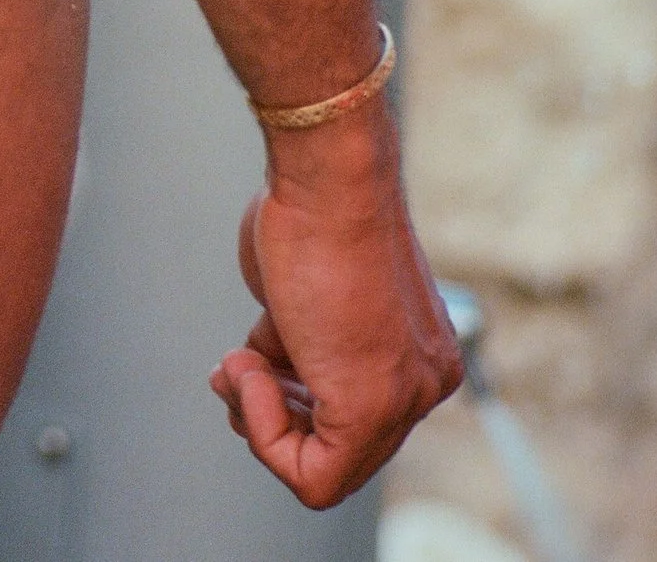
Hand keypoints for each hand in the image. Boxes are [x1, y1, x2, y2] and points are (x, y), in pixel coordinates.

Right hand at [210, 110, 460, 507]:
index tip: (251, 357)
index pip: (349, 415)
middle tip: (235, 370)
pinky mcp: (370, 408)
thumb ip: (301, 339)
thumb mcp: (305, 291)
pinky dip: (262, 432)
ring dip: (259, 419)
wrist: (327, 180)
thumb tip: (265, 371)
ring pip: (325, 471)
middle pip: (336, 446)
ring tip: (239, 364)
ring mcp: (402, 399)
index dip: (286, 400)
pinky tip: (245, 368)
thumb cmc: (310, 211)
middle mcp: (421, 381)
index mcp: (416, 353)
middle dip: (269, 416)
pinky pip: (314, 477)